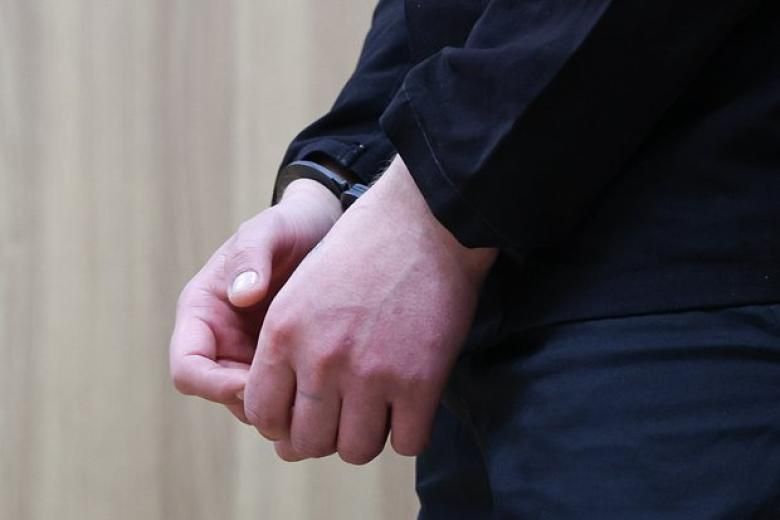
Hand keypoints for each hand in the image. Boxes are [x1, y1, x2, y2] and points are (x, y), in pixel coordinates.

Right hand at [169, 179, 341, 421]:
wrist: (326, 228)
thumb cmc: (292, 225)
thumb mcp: (271, 229)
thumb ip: (251, 255)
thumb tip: (241, 295)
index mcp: (202, 314)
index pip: (188, 370)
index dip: (215, 386)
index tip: (256, 382)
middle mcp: (222, 342)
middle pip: (225, 397)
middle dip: (259, 403)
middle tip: (303, 394)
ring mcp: (253, 355)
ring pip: (260, 405)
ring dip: (286, 406)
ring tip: (324, 388)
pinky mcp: (286, 363)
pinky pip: (290, 396)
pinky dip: (307, 399)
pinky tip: (336, 384)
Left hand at [243, 157, 496, 462]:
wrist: (426, 219)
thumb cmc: (365, 248)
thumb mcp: (303, 288)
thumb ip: (286, 347)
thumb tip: (282, 414)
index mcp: (283, 332)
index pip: (263, 413)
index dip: (281, 424)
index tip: (302, 415)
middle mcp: (319, 358)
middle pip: (307, 442)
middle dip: (322, 436)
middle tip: (341, 417)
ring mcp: (371, 373)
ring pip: (355, 450)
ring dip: (365, 436)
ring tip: (377, 410)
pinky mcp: (420, 381)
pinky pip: (407, 442)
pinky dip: (408, 432)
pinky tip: (410, 406)